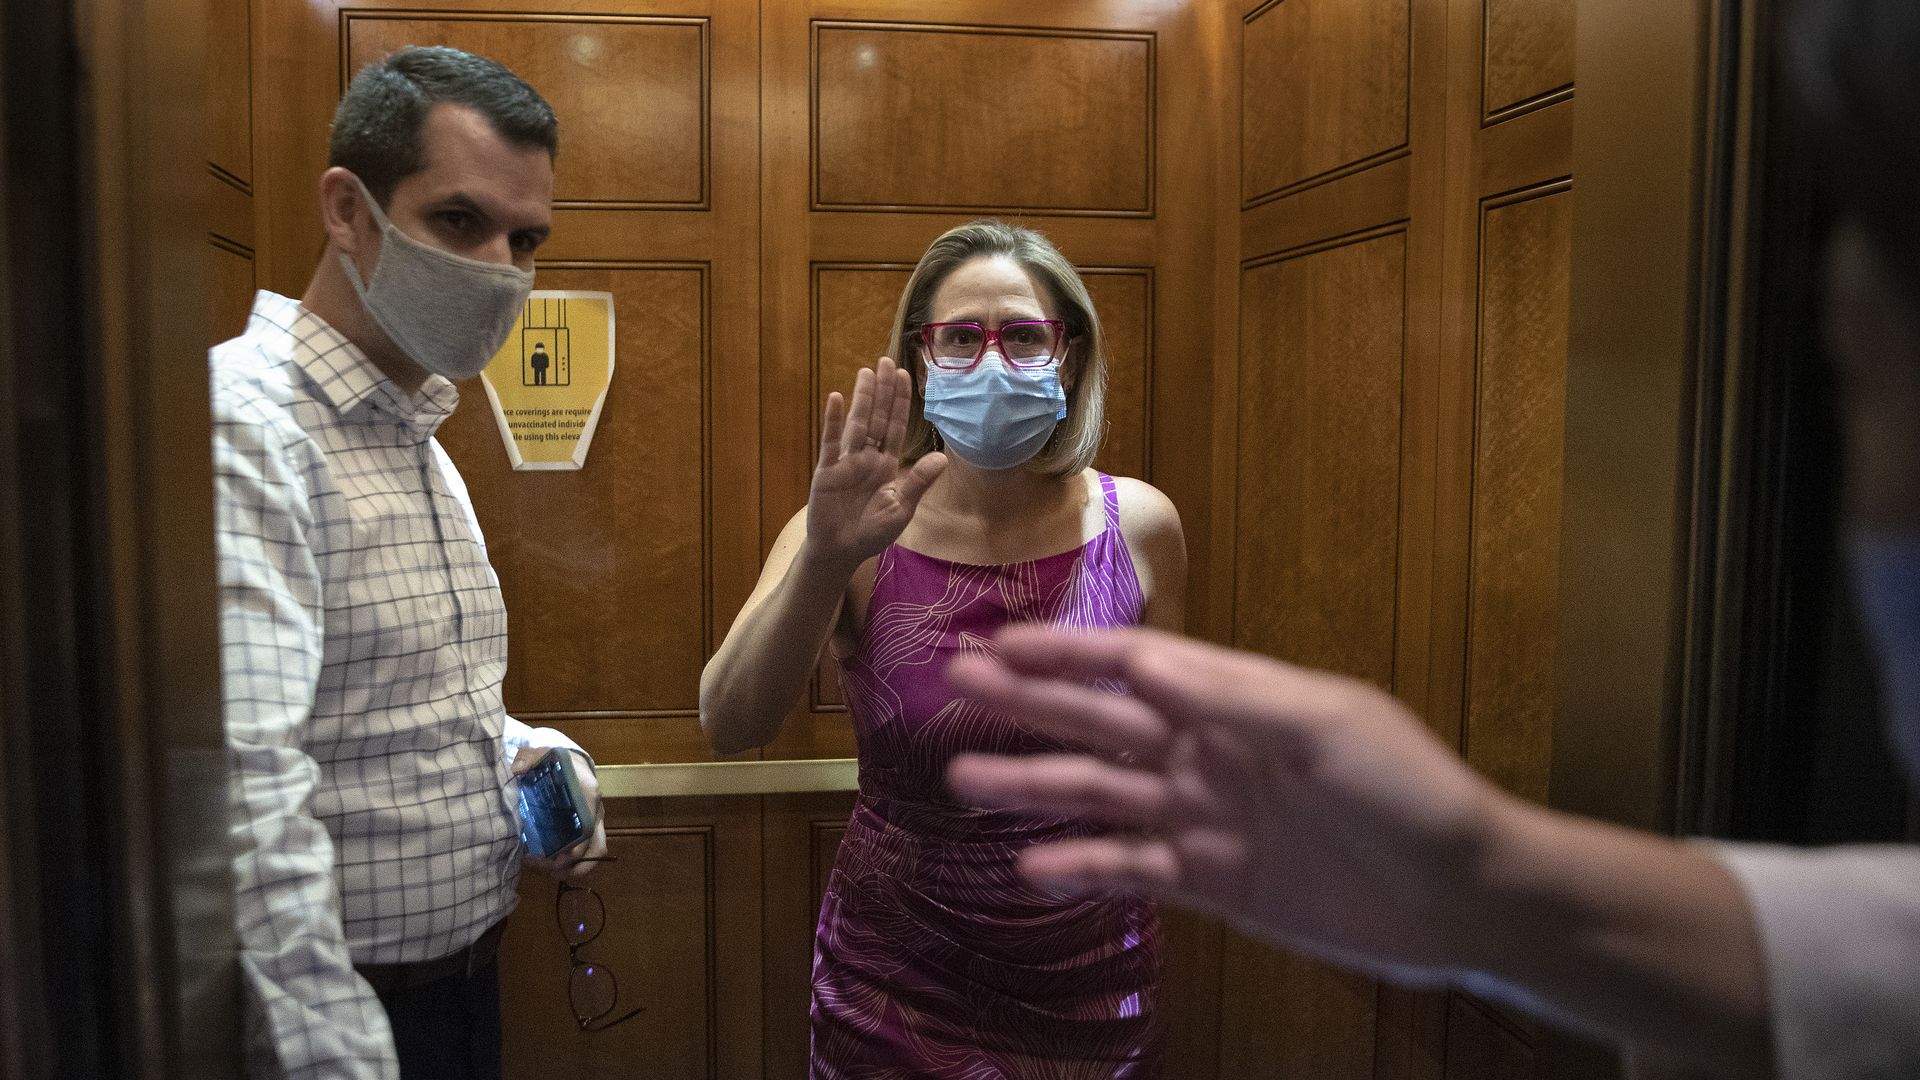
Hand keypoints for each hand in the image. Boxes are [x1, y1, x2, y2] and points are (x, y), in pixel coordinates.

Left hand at [512, 746, 608, 880]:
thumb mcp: (540, 754)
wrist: (570, 759)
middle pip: (594, 847)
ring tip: (551, 874)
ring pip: (595, 853)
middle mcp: (596, 811)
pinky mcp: (590, 828)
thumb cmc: (555, 760)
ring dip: (575, 868)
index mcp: (588, 793)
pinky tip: (554, 867)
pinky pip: (589, 851)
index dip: (570, 848)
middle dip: (570, 864)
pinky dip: (575, 864)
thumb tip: (517, 770)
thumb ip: (528, 758)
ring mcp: (595, 821)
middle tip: (545, 870)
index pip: (586, 827)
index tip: (545, 856)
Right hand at [805, 357, 946, 567]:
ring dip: (862, 398)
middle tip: (886, 361)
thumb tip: (943, 458)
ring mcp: (846, 462)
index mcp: (886, 465)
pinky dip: (834, 421)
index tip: (904, 376)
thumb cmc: (872, 532)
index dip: (899, 402)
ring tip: (867, 372)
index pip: (894, 427)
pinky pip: (831, 442)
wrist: (842, 551)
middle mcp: (867, 457)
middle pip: (876, 418)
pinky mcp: (827, 470)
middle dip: (882, 391)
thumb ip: (918, 482)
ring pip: (856, 424)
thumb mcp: (901, 509)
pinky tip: (837, 399)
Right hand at [944, 626, 1514, 983]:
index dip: (1067, 653)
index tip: (998, 641)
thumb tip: (1144, 664)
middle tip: (955, 683)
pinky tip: (1033, 868)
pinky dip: (1083, 867)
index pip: (1135, 665)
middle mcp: (1209, 752)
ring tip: (965, 780)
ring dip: (1034, 787)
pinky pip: (1133, 870)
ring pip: (1101, 796)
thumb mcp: (1329, 730)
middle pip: (1101, 722)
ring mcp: (1206, 818)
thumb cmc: (1410, 793)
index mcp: (1237, 701)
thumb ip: (1232, 699)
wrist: (1462, 898)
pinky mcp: (1214, 884)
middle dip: (1029, 702)